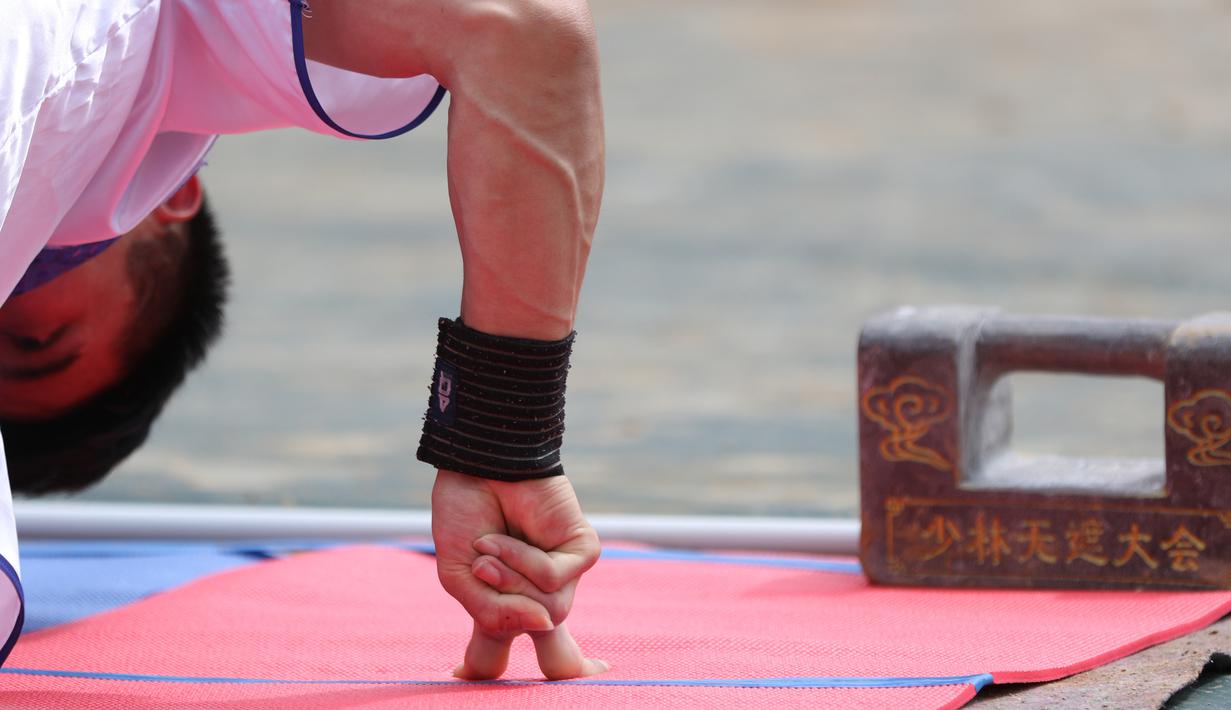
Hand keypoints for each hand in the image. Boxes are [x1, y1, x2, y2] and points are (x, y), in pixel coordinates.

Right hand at [431, 468, 605, 679]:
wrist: (476, 464)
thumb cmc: (464, 514)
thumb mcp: (459, 577)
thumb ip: (494, 616)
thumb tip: (546, 624)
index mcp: (508, 604)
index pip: (518, 653)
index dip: (508, 671)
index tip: (504, 680)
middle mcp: (540, 596)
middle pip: (560, 653)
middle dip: (570, 665)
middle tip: (594, 668)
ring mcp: (564, 575)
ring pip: (546, 610)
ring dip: (508, 579)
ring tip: (489, 547)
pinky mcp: (583, 551)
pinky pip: (553, 579)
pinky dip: (523, 560)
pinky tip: (507, 538)